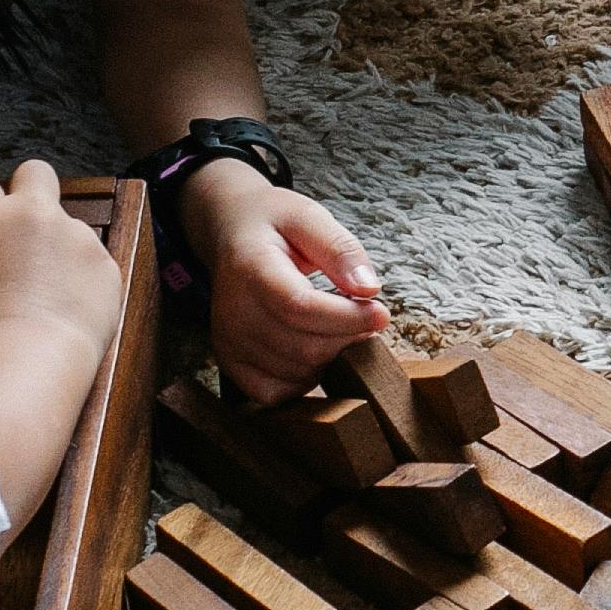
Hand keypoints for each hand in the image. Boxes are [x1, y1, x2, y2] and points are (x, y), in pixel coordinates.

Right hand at [0, 157, 123, 368]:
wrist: (33, 358)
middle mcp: (33, 215)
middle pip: (35, 172)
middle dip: (32, 190)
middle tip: (31, 226)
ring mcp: (75, 233)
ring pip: (72, 226)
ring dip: (65, 249)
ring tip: (55, 296)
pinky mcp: (105, 258)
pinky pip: (95, 261)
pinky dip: (88, 278)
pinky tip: (76, 309)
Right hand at [183, 156, 392, 402]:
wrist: (229, 233)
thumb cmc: (274, 224)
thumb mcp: (309, 216)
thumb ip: (339, 249)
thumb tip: (369, 289)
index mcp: (251, 268)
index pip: (301, 307)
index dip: (348, 318)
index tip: (381, 313)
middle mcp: (233, 311)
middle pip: (304, 347)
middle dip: (347, 337)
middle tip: (366, 320)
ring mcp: (228, 341)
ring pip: (296, 373)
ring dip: (331, 358)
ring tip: (340, 328)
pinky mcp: (230, 362)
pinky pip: (274, 393)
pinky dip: (304, 381)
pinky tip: (314, 352)